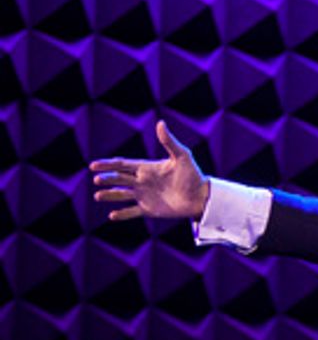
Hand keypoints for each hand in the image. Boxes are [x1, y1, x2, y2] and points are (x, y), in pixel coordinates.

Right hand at [90, 121, 210, 220]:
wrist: (202, 197)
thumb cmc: (193, 175)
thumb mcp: (182, 156)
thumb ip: (169, 142)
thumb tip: (160, 123)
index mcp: (147, 168)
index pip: (123, 165)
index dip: (108, 165)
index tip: (94, 165)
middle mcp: (143, 182)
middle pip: (119, 179)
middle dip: (107, 179)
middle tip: (97, 180)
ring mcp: (145, 196)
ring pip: (122, 195)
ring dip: (110, 195)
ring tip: (98, 196)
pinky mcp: (150, 209)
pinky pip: (132, 212)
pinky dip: (122, 214)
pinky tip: (112, 216)